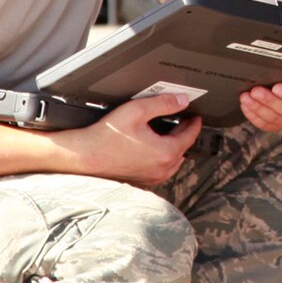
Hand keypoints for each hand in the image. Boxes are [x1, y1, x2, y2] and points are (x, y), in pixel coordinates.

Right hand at [53, 92, 200, 186]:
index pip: (189, 136)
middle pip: (183, 149)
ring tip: (170, 134)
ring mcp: (152, 177)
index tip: (195, 116)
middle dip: (184, 134)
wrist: (86, 155)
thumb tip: (182, 101)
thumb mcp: (137, 110)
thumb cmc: (107, 136)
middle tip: (182, 120)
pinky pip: (162, 171)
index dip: (194, 123)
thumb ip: (163, 104)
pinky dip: (164, 159)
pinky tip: (156, 150)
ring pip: (174, 162)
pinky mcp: (143, 181)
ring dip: (175, 148)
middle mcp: (162, 168)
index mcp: (165, 152)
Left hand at [239, 81, 281, 132]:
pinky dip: (254, 116)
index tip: (276, 87)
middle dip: (268, 100)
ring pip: (274, 118)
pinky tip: (246, 106)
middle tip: (255, 91)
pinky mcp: (279, 125)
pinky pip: (266, 124)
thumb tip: (275, 61)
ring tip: (246, 98)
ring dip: (257, 108)